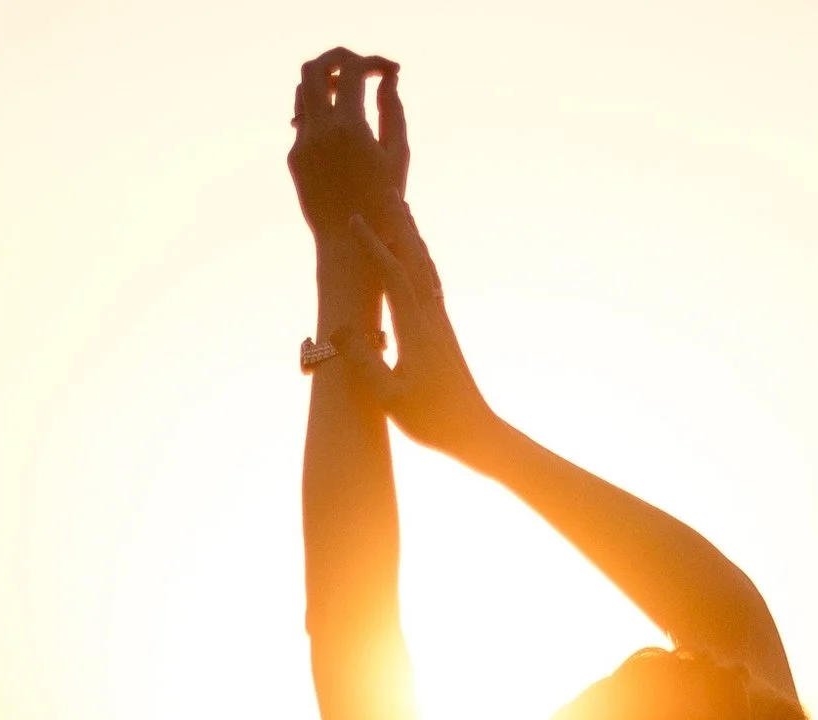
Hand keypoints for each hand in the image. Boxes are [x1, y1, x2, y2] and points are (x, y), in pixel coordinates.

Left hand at [287, 49, 406, 248]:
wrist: (348, 243)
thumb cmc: (384, 201)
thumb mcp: (397, 153)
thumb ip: (393, 109)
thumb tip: (388, 79)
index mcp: (349, 127)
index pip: (353, 70)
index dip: (374, 62)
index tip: (390, 71)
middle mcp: (319, 131)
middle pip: (315, 68)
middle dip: (340, 59)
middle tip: (362, 69)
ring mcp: (301, 144)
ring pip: (303, 91)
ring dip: (327, 83)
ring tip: (350, 94)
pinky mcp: (294, 158)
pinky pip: (303, 121)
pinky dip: (322, 111)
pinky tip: (341, 123)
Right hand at [346, 204, 493, 459]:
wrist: (475, 432)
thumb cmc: (431, 420)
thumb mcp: (389, 397)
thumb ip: (364, 362)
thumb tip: (342, 328)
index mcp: (416, 329)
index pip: (392, 275)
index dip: (373, 245)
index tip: (353, 220)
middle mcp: (431, 317)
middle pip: (415, 259)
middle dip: (399, 224)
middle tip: (387, 190)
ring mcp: (440, 323)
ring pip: (426, 268)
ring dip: (412, 236)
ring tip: (402, 211)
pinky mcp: (444, 332)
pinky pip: (431, 285)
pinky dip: (422, 261)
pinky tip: (418, 260)